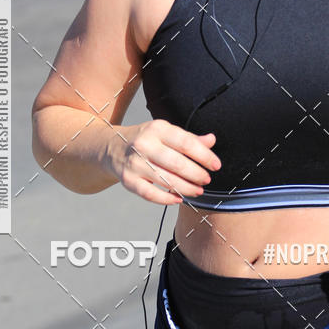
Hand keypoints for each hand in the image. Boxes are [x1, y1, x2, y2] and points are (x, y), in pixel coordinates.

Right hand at [106, 119, 220, 204]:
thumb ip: (189, 138)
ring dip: (186, 188)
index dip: (204, 156)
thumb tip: (211, 140)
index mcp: (157, 129)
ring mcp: (134, 163)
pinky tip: (178, 198)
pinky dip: (166, 199)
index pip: (186, 143)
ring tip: (197, 191)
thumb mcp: (166, 132)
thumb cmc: (146, 140)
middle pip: (176, 163)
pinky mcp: (128, 180)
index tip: (216, 165)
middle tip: (206, 180)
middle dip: (196, 174)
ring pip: (165, 180)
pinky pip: (150, 194)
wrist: (113, 146)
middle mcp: (144, 144)